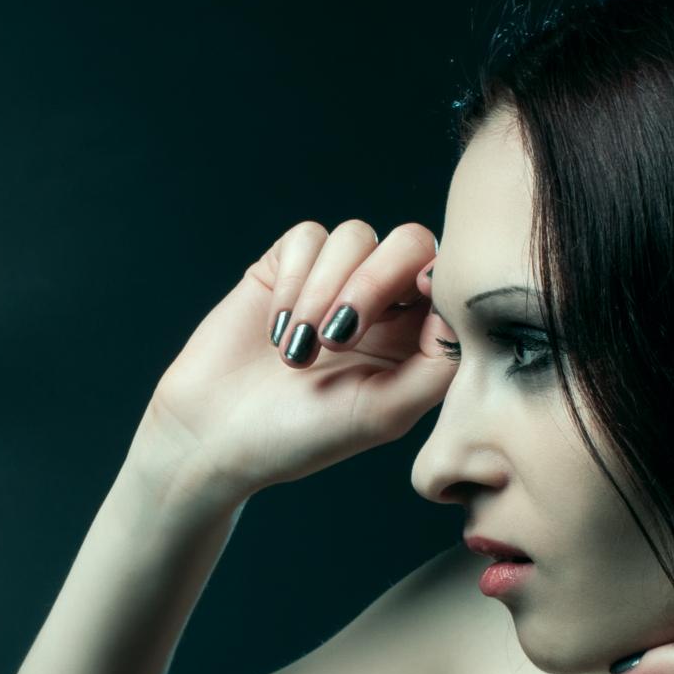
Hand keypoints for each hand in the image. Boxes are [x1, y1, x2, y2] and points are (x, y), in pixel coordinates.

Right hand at [138, 219, 455, 501]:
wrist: (212, 436)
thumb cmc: (299, 437)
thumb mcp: (383, 413)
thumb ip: (437, 364)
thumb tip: (460, 311)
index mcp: (414, 339)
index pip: (447, 281)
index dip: (438, 280)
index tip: (418, 297)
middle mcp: (380, 304)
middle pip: (409, 242)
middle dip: (376, 281)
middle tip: (340, 336)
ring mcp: (331, 280)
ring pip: (355, 236)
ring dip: (325, 292)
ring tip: (298, 353)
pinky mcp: (285, 266)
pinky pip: (308, 237)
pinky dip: (294, 281)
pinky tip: (277, 330)